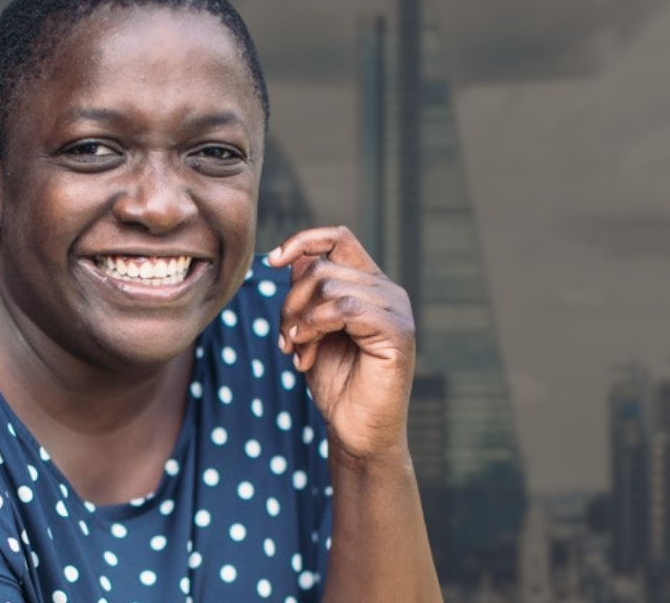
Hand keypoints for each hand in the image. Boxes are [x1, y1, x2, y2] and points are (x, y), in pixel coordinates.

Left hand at [267, 226, 415, 469]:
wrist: (355, 431)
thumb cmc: (335, 383)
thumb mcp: (311, 329)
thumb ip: (307, 293)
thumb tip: (293, 258)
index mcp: (369, 285)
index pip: (338, 238)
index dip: (303, 241)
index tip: (271, 262)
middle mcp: (388, 291)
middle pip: (322, 269)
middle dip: (290, 303)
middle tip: (284, 340)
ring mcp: (396, 310)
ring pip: (329, 286)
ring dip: (299, 321)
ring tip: (295, 350)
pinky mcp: (397, 332)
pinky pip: (345, 308)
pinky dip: (314, 327)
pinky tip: (305, 352)